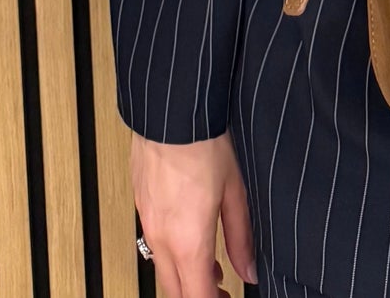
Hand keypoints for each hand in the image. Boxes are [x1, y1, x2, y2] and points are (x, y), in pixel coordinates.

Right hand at [131, 131, 256, 293]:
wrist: (171, 110)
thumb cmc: (202, 142)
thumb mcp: (234, 192)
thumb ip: (241, 237)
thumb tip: (249, 269)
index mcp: (189, 242)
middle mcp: (162, 239)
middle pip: (175, 293)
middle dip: (198, 296)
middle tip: (220, 291)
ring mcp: (147, 223)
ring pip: (162, 270)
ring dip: (184, 277)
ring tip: (209, 266)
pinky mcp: (141, 206)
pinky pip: (153, 245)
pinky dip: (171, 254)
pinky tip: (188, 237)